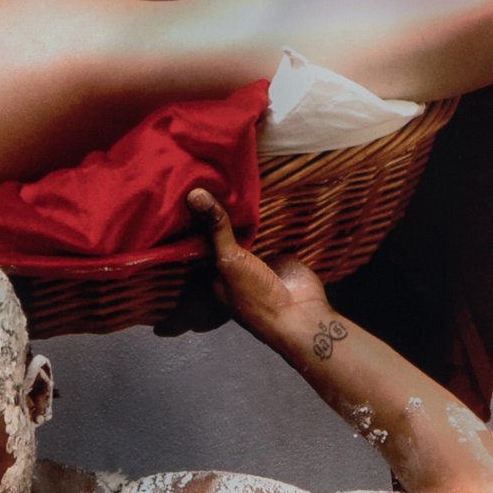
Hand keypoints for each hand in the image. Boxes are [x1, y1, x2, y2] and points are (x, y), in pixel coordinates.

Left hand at [189, 186, 334, 346]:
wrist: (300, 315)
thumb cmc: (255, 295)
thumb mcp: (229, 259)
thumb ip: (216, 229)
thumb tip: (193, 194)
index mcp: (218, 273)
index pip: (205, 242)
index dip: (200, 219)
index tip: (193, 190)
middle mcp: (238, 267)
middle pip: (229, 235)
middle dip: (225, 213)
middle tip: (215, 177)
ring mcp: (262, 260)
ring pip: (253, 231)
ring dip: (250, 213)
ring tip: (238, 177)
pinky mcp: (283, 253)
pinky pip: (276, 230)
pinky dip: (274, 216)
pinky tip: (268, 190)